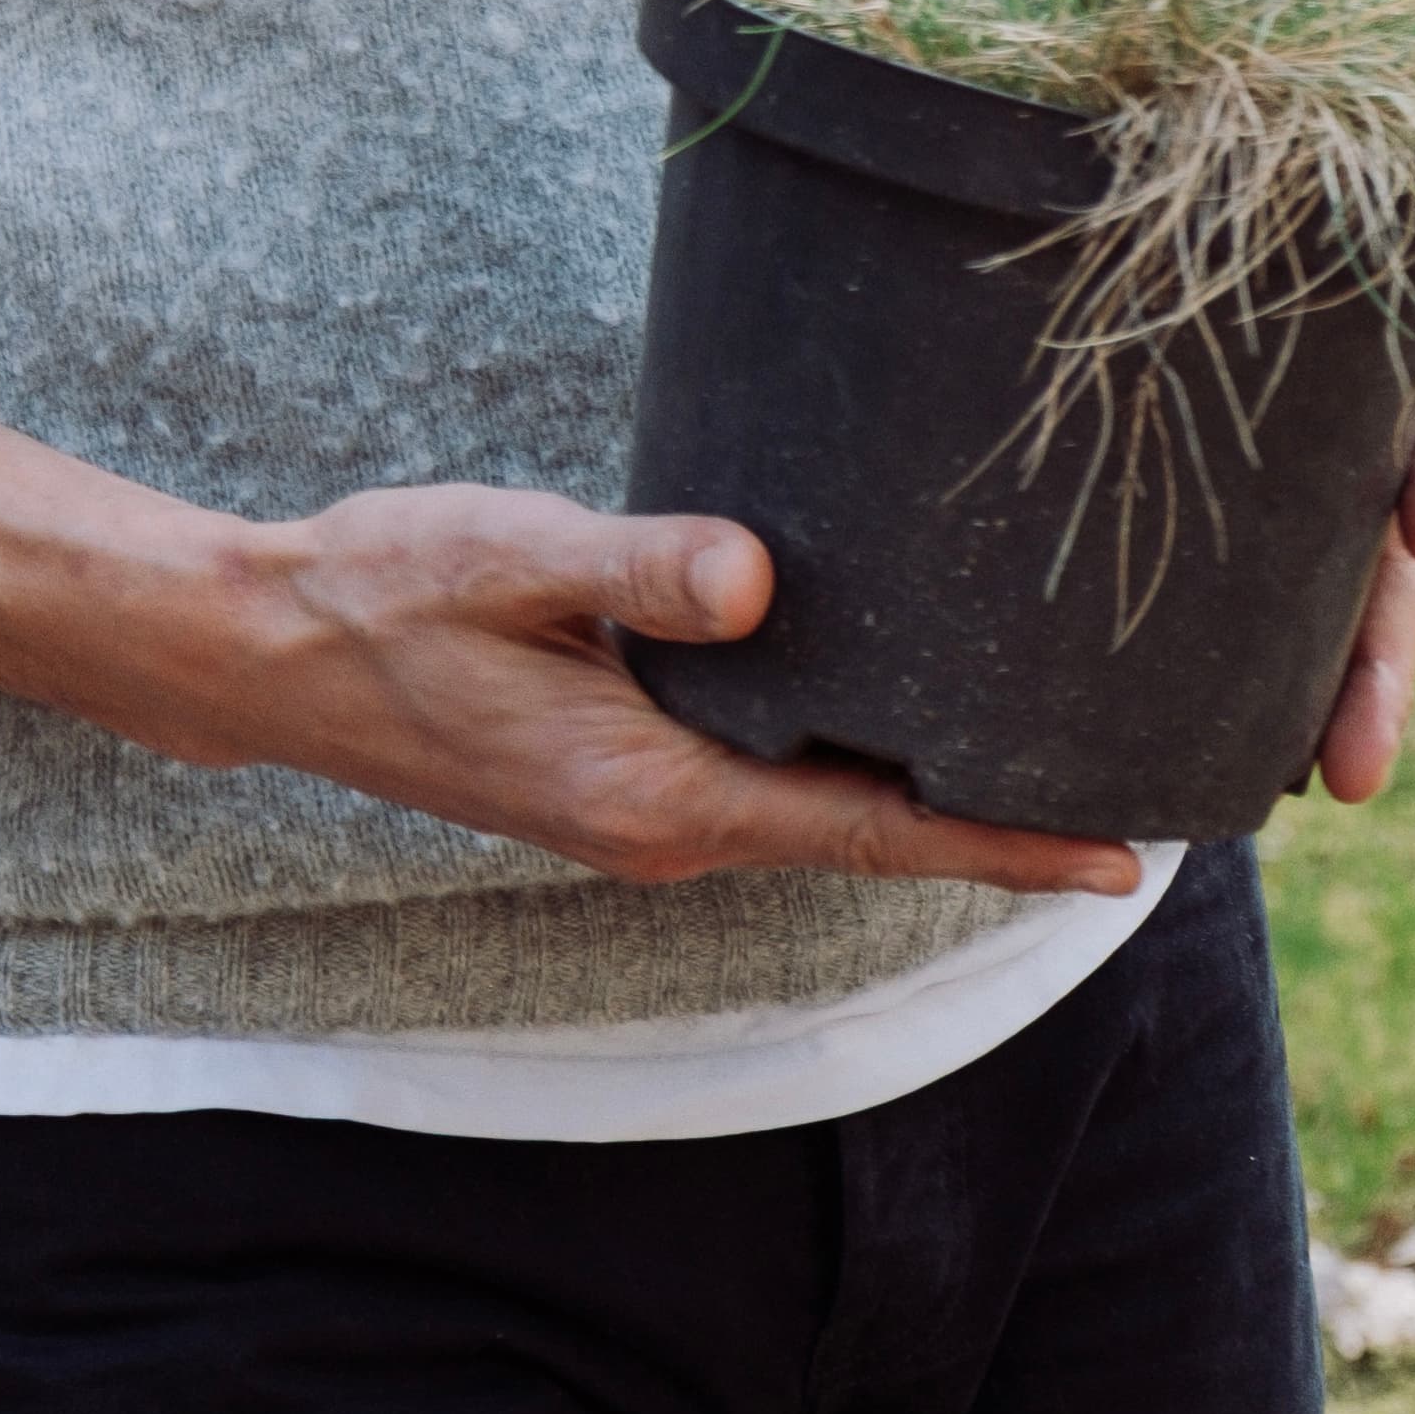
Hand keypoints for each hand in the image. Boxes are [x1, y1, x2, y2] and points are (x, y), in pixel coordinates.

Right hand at [0, 328, 1136, 900]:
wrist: (268, 649)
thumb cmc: (381, 591)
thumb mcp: (506, 556)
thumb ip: (634, 568)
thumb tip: (759, 579)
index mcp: (659, 794)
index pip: (871, 833)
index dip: (1005, 843)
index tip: (1133, 857)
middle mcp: (668, 830)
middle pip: (871, 839)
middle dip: (999, 819)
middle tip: (1146, 780)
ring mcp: (642, 815)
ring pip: (824, 814)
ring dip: (929, 791)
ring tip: (1049, 744)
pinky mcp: (619, 778)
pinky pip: (772, 786)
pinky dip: (850, 765)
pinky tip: (892, 708)